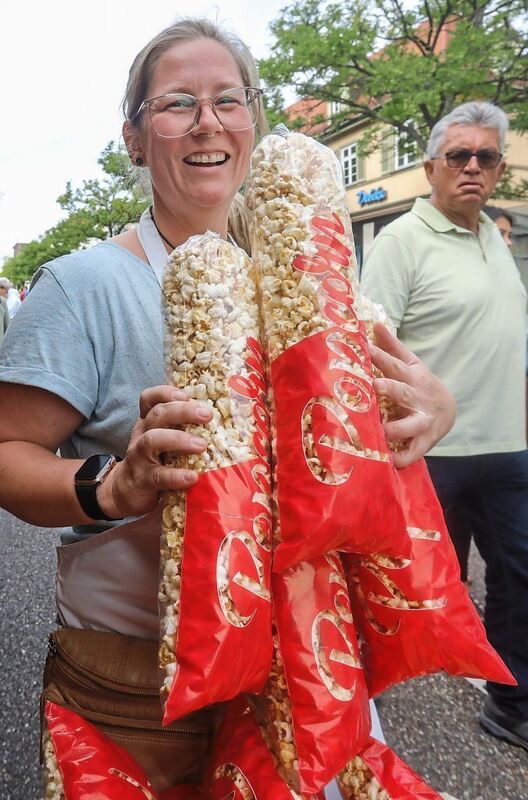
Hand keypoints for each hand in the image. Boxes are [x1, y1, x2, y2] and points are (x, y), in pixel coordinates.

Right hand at [97, 385, 211, 518]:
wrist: (125, 492)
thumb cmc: (153, 462)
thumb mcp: (162, 441)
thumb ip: (182, 430)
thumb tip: (222, 424)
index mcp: (148, 423)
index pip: (149, 398)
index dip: (166, 392)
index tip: (186, 395)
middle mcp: (142, 435)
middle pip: (157, 414)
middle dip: (183, 411)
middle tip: (207, 415)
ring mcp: (140, 457)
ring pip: (153, 440)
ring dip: (179, 439)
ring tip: (202, 446)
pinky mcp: (143, 480)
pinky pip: (159, 475)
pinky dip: (176, 475)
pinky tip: (192, 477)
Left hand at [368, 323, 455, 467]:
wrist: (449, 410)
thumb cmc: (420, 384)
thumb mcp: (411, 364)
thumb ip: (392, 346)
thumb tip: (375, 323)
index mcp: (411, 377)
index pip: (394, 364)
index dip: (380, 356)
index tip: (364, 347)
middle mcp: (417, 398)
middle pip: (402, 392)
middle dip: (388, 389)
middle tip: (373, 386)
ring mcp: (422, 420)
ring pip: (410, 425)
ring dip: (395, 428)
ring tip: (379, 431)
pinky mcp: (424, 441)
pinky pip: (414, 451)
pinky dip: (403, 458)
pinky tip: (389, 461)